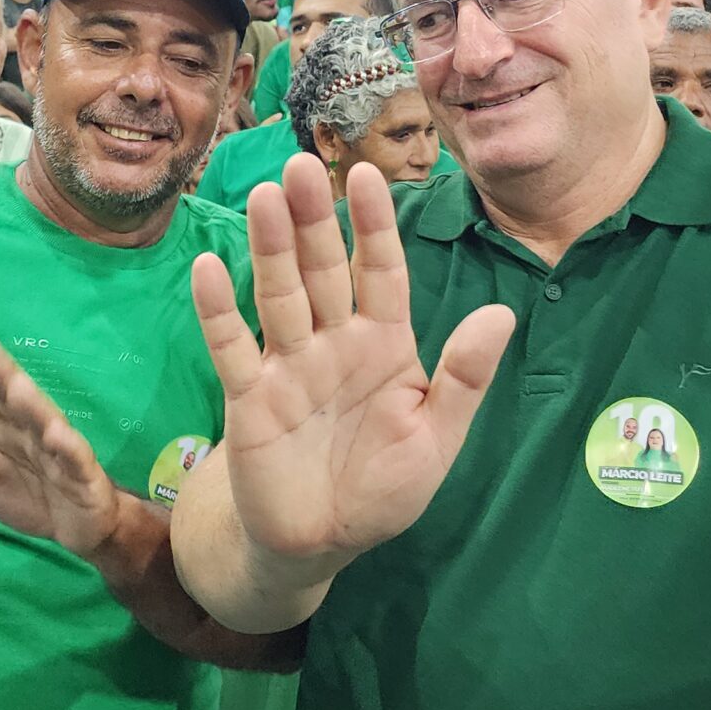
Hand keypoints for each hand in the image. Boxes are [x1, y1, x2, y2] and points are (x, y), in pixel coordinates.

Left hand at [0, 328, 125, 557]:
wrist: (78, 527)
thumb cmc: (27, 492)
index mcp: (1, 427)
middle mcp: (29, 430)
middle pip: (12, 400)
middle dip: (0, 373)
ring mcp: (58, 451)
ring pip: (44, 424)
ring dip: (33, 405)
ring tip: (16, 385)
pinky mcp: (84, 477)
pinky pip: (75, 461)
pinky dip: (68, 448)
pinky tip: (58, 434)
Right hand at [190, 154, 514, 582]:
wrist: (320, 545)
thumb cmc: (382, 490)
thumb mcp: (437, 439)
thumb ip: (464, 379)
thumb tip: (501, 314)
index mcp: (385, 345)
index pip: (380, 273)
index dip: (373, 226)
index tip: (367, 176)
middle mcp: (333, 343)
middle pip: (323, 270)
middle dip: (313, 220)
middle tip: (302, 165)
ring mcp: (288, 366)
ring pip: (279, 295)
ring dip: (271, 247)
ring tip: (266, 197)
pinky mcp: (249, 397)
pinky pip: (233, 347)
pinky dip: (218, 310)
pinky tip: (209, 268)